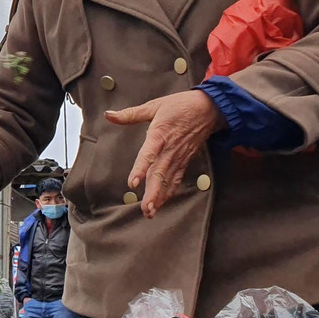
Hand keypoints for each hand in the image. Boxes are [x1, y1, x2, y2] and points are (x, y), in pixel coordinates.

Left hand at [106, 91, 223, 218]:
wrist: (210, 108)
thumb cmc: (180, 105)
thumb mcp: (154, 106)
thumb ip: (130, 114)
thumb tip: (108, 115)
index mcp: (160, 134)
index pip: (149, 154)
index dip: (141, 169)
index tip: (133, 183)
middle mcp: (170, 149)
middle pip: (160, 173)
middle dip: (153, 193)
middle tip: (145, 208)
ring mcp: (179, 156)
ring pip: (168, 180)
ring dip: (160, 196)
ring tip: (150, 212)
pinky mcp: (185, 160)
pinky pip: (177, 178)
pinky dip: (169, 192)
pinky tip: (161, 203)